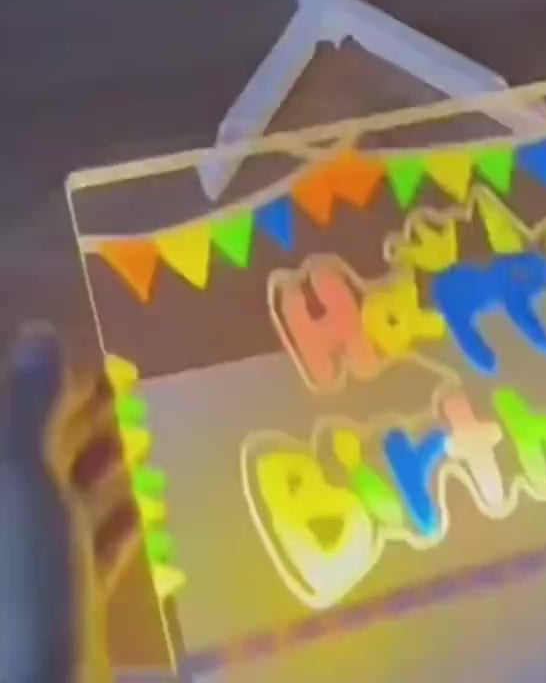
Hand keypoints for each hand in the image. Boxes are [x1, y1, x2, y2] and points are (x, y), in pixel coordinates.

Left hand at [0, 324, 140, 681]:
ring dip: (94, 471)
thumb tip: (41, 329)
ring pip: (51, 506)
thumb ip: (31, 403)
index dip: (43, 383)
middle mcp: (1, 519)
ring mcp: (17, 570)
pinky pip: (78, 554)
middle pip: (26, 458)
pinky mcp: (50, 610)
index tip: (96, 360)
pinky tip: (139, 508)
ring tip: (136, 439)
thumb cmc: (14, 576)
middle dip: (72, 423)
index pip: (8, 415)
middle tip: (123, 391)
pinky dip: (107, 526)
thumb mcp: (18, 476)